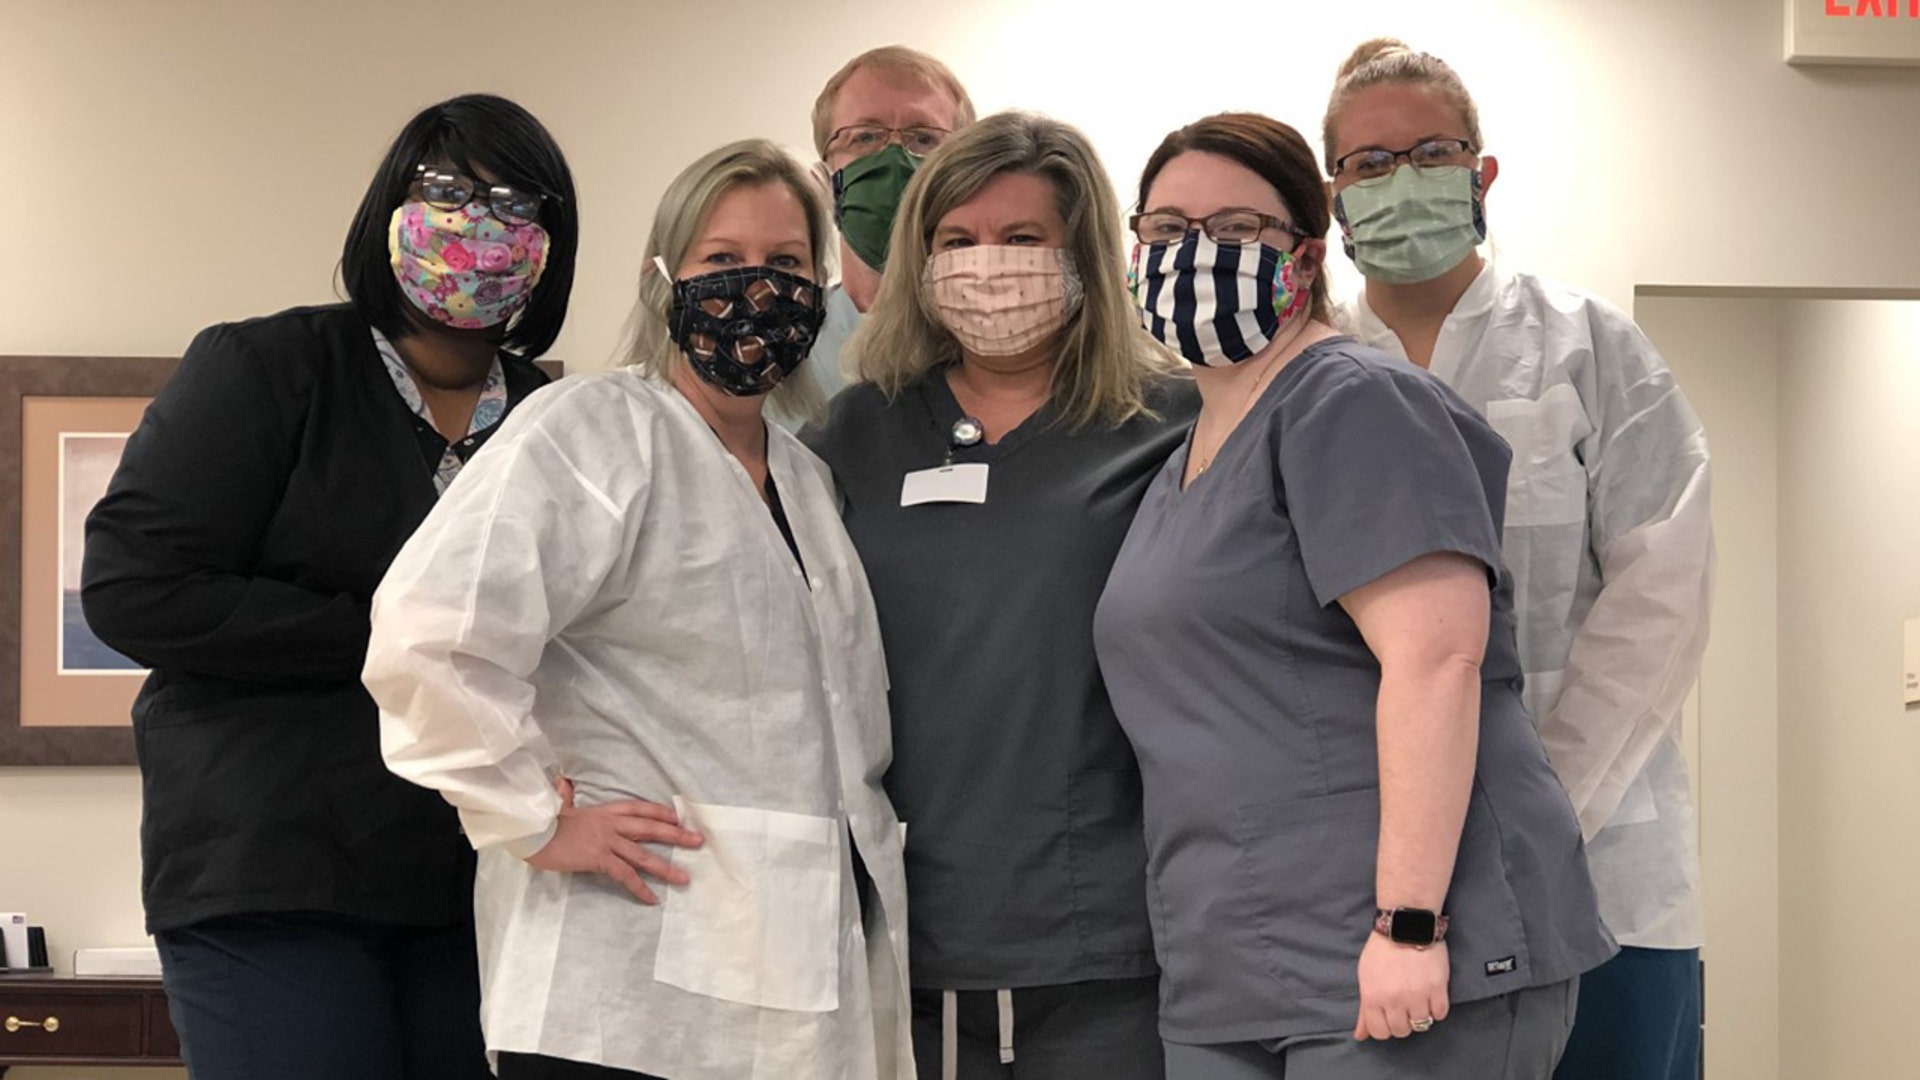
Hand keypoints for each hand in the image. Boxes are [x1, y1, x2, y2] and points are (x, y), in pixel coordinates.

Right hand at [526, 777, 703, 904]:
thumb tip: (563, 782)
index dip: (661, 813)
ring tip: (684, 878)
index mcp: (605, 810)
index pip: (640, 809)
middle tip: (698, 841)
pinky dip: (639, 888)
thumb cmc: (545, 821)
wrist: (533, 832)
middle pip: (651, 828)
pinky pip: (625, 875)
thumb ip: (566, 796)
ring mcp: (607, 841)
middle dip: (676, 835)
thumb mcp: (560, 806)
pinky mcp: (599, 858)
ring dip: (665, 867)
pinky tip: (651, 899)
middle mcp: (611, 824)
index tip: (678, 818)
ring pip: (643, 855)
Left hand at [1353, 933, 1450, 1039]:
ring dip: (1420, 1015)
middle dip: (1402, 1021)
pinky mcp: (1437, 988)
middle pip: (1401, 1031)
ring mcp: (1417, 995)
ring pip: (1421, 1024)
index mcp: (1373, 997)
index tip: (1388, 1016)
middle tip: (1403, 1005)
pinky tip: (1431, 996)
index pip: (1379, 1032)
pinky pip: (1440, 1014)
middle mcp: (1394, 999)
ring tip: (1417, 999)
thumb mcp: (1366, 978)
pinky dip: (1436, 1009)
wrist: (1406, 926)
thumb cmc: (1382, 951)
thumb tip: (1360, 1036)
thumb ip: (1364, 1009)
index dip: (1384, 1027)